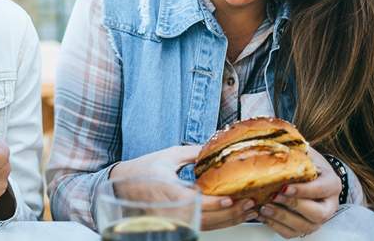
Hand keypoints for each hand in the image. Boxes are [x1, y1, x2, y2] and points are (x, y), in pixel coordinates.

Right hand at [109, 145, 254, 230]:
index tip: (231, 198)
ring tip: (248, 210)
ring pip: (207, 226)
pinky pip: (202, 226)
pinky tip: (233, 216)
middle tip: (250, 204)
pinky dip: (220, 223)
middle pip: (206, 218)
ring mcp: (174, 219)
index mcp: (168, 191)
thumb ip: (193, 154)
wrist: (123, 185)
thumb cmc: (144, 169)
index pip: (194, 202)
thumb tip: (215, 148)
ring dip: (230, 220)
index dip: (214, 203)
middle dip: (231, 214)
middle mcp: (172, 209)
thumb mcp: (168, 156)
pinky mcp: (177, 222)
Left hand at [258, 147, 340, 237]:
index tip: (284, 187)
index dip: (303, 190)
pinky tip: (262, 213)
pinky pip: (291, 233)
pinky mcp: (303, 227)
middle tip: (273, 196)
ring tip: (264, 206)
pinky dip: (275, 225)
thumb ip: (294, 148)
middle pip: (317, 214)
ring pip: (304, 227)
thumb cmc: (303, 161)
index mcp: (331, 184)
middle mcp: (328, 205)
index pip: (321, 190)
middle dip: (293, 206)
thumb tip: (275, 134)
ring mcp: (317, 219)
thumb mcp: (303, 151)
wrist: (305, 174)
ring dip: (281, 217)